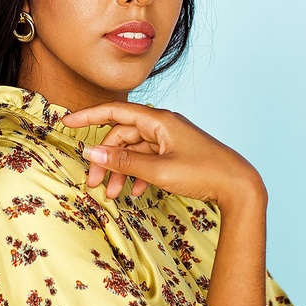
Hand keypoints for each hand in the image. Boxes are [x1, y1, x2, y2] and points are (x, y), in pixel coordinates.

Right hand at [62, 101, 265, 206]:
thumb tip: (91, 153)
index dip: (89, 116)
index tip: (67, 123)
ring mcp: (168, 139)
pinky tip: (136, 191)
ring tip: (113, 193)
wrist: (239, 186)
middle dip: (105, 159)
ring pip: (134, 150)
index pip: (115, 111)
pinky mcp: (175, 152)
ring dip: (121, 170)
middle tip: (94, 184)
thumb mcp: (159, 170)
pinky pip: (148, 158)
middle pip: (122, 136)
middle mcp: (161, 125)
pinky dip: (138, 173)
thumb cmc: (203, 172)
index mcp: (158, 120)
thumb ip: (123, 162)